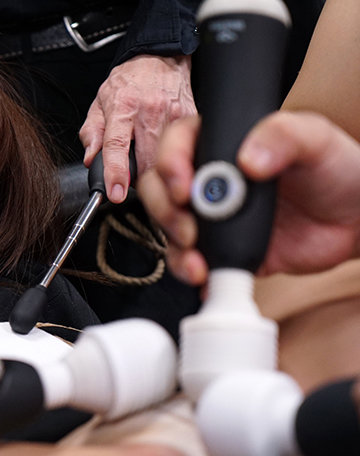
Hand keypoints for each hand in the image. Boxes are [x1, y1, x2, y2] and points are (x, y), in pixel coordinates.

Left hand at [79, 54, 196, 202]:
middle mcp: (150, 110)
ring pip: (165, 159)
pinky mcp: (190, 118)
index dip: (116, 173)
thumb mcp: (101, 101)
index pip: (117, 145)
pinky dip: (171, 157)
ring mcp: (173, 115)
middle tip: (130, 177)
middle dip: (137, 177)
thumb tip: (91, 158)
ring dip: (154, 169)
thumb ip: (92, 132)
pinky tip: (163, 150)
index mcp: (123, 106)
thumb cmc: (130, 80)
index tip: (116, 192)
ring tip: (145, 161)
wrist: (160, 57)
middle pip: (146, 161)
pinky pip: (182, 149)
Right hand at [139, 112, 359, 284]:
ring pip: (169, 228)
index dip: (170, 164)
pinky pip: (192, 261)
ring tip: (198, 262)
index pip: (177, 145)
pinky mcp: (222, 249)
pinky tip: (205, 276)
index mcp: (223, 144)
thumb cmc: (337, 169)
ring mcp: (212, 216)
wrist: (357, 219)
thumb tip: (247, 160)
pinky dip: (190, 271)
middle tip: (189, 228)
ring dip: (175, 246)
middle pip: (160, 189)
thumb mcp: (315, 139)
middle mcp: (210, 179)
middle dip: (165, 211)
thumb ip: (282, 135)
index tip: (185, 187)